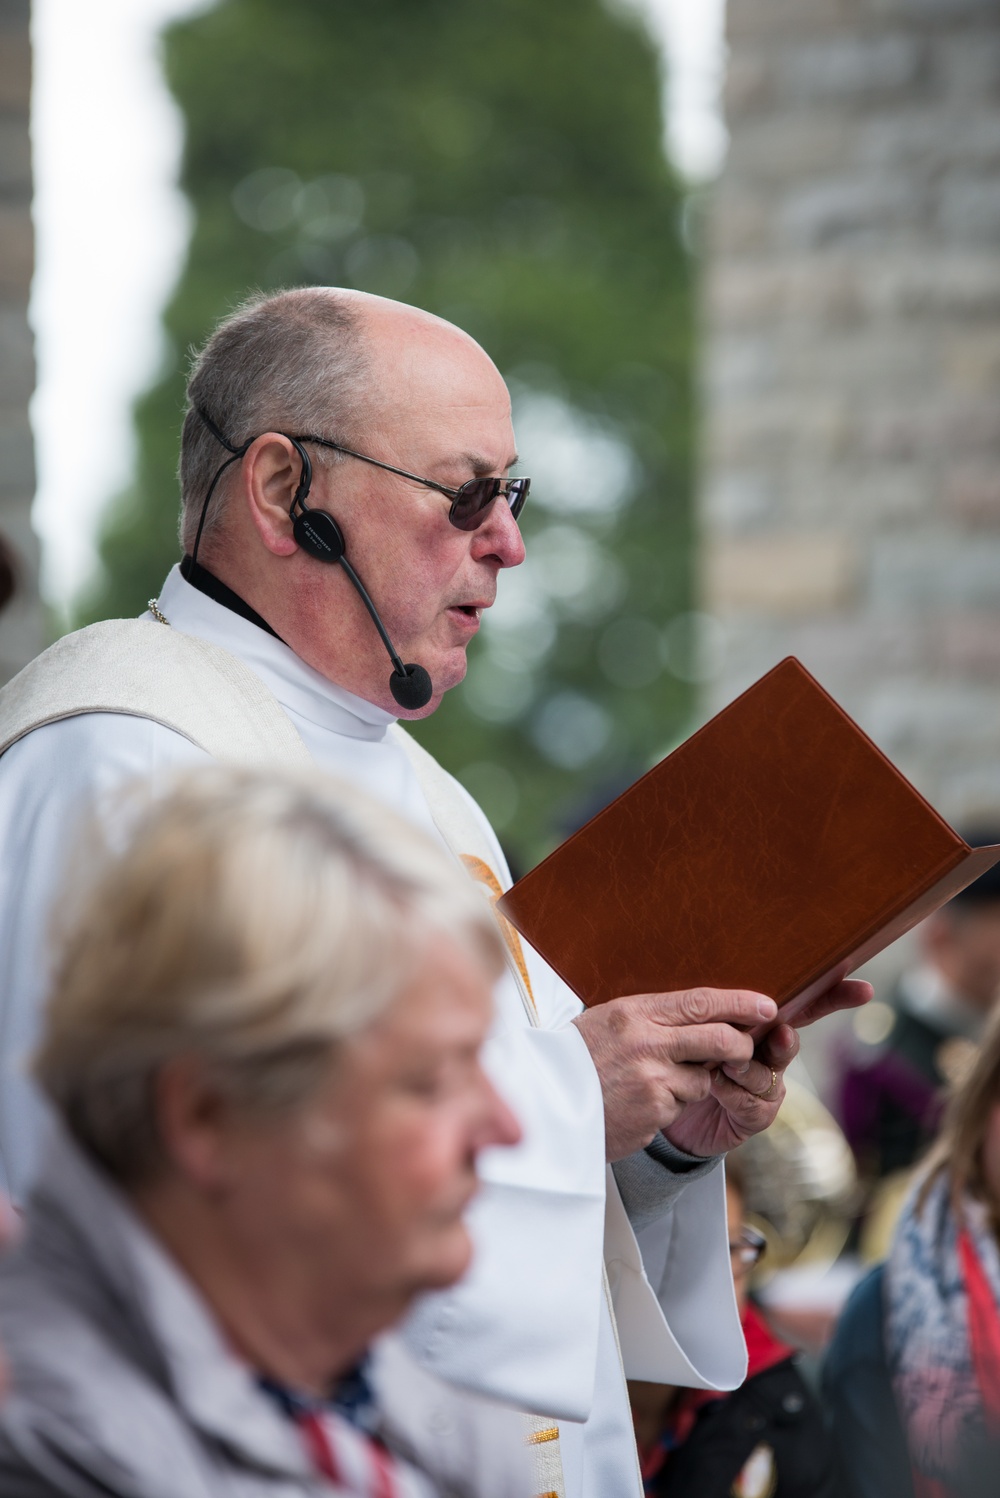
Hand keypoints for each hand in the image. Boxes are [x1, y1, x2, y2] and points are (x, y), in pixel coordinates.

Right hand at [573, 988, 778, 1161]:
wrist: (544, 1102)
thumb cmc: (575, 1058)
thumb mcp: (607, 1021)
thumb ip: (650, 1017)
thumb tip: (701, 1014)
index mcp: (634, 1012)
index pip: (700, 1002)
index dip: (739, 1003)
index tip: (765, 1005)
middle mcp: (646, 1042)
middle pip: (718, 1039)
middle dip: (739, 1046)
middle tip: (743, 1049)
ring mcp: (651, 1079)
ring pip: (701, 1081)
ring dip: (690, 1084)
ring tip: (652, 1083)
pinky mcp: (653, 1111)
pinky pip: (680, 1107)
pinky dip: (667, 1106)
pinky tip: (639, 1103)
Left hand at [663, 978, 872, 1156]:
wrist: (670, 1106)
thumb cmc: (684, 1055)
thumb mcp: (698, 1026)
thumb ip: (718, 1008)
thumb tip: (729, 988)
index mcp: (760, 1022)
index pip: (801, 1004)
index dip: (833, 995)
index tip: (862, 987)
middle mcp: (770, 1052)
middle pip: (791, 1038)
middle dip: (785, 1039)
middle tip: (777, 1034)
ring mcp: (767, 1085)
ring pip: (766, 1070)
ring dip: (743, 1066)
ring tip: (721, 1064)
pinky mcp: (757, 1114)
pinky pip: (750, 1098)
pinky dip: (729, 1090)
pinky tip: (713, 1084)